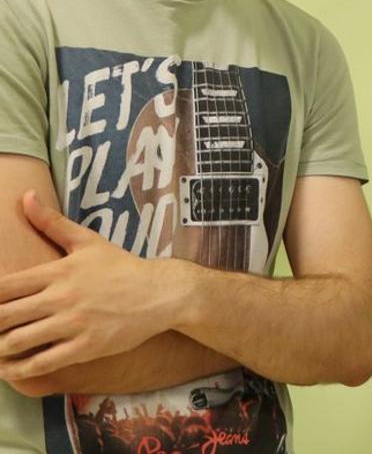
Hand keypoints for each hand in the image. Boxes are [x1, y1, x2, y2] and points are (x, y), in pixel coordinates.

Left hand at [0, 191, 177, 379]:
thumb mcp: (88, 241)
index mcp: (58, 271)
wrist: (161, 293)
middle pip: (3, 316)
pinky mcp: (86, 347)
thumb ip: (52, 222)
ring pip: (17, 342)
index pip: (3, 288)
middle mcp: (62, 298)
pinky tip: (10, 370)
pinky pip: (42, 363)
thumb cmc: (122, 267)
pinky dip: (19, 370)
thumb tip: (25, 196)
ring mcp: (74, 324)